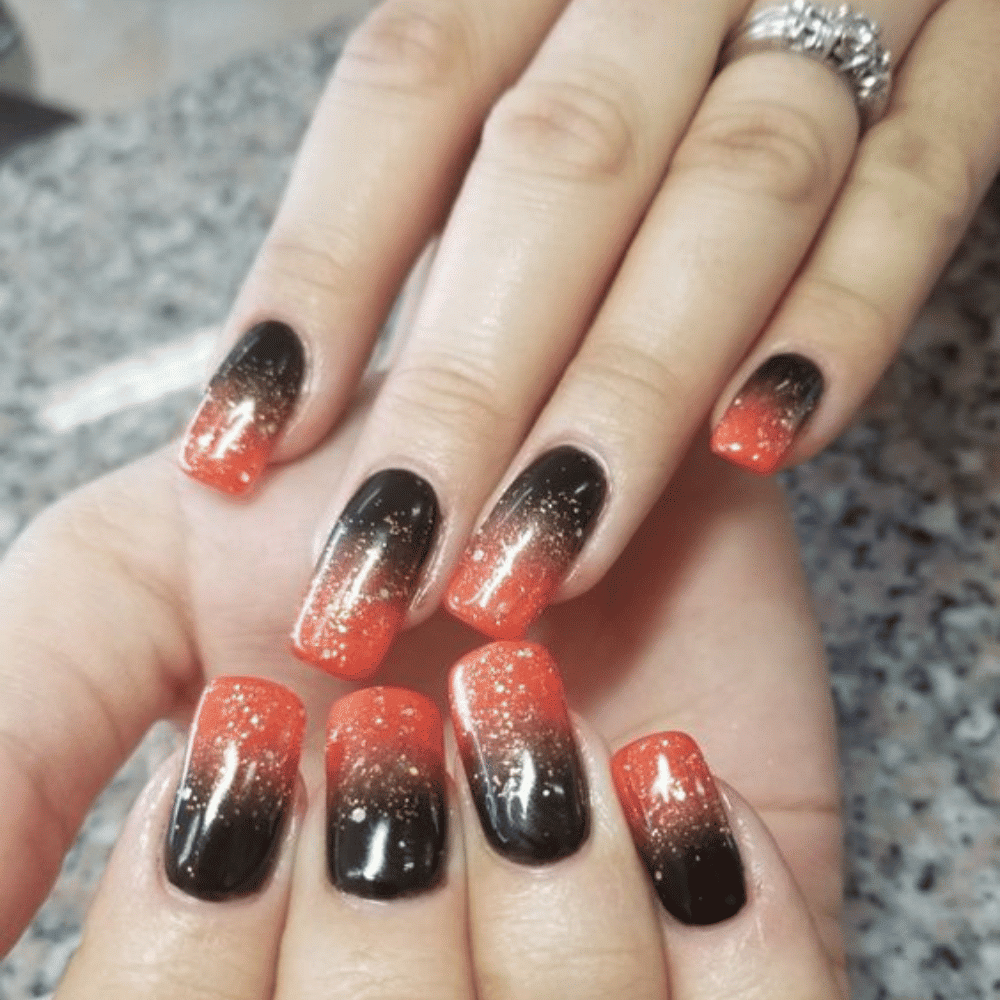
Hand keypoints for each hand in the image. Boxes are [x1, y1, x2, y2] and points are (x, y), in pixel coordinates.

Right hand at [0, 389, 842, 992]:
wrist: (555, 446)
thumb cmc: (351, 494)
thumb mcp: (132, 574)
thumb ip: (18, 724)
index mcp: (259, 947)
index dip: (197, 937)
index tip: (260, 737)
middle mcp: (427, 984)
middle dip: (389, 886)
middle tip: (402, 715)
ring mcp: (599, 984)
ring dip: (555, 883)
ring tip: (536, 706)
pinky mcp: (756, 954)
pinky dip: (729, 917)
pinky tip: (670, 775)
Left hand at [175, 0, 999, 678]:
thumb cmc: (652, 22)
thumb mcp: (539, 49)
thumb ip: (449, 179)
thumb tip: (310, 372)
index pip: (410, 95)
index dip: (321, 274)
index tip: (242, 447)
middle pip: (560, 167)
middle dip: (470, 383)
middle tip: (389, 561)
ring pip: (740, 191)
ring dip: (633, 393)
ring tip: (540, 558)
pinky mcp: (973, 67)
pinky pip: (919, 187)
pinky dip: (845, 316)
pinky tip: (764, 444)